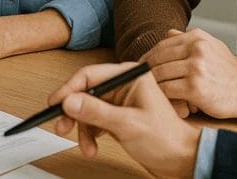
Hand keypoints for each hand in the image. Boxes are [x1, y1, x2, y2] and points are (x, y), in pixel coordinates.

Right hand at [48, 62, 199, 177]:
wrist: (181, 161)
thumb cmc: (166, 139)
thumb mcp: (128, 124)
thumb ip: (96, 111)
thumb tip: (69, 101)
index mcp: (129, 76)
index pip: (90, 75)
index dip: (69, 89)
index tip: (55, 104)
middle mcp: (123, 85)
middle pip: (85, 92)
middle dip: (73, 112)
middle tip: (61, 126)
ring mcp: (120, 101)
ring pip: (87, 109)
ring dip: (82, 128)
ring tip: (85, 146)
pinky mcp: (117, 116)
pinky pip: (94, 121)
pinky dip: (89, 134)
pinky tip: (92, 146)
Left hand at [144, 28, 236, 118]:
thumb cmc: (228, 71)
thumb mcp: (212, 46)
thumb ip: (188, 39)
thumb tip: (167, 33)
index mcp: (197, 37)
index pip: (162, 45)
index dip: (147, 57)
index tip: (141, 67)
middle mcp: (196, 49)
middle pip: (158, 59)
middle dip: (145, 70)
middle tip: (138, 80)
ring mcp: (196, 68)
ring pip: (160, 74)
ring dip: (152, 84)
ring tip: (149, 91)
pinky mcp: (196, 87)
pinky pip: (167, 90)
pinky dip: (161, 95)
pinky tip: (162, 99)